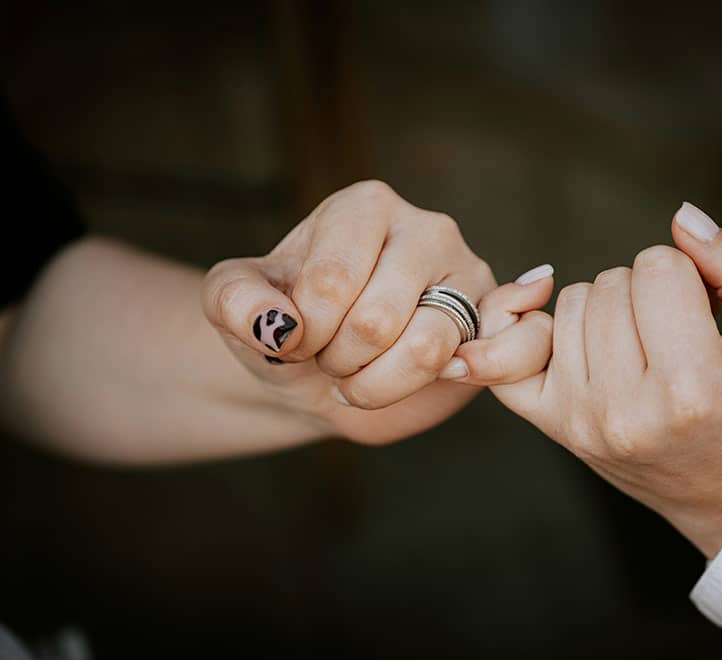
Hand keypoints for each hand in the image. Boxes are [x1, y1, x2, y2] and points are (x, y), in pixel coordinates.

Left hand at [202, 180, 551, 445]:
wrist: (320, 374)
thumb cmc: (285, 325)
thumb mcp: (232, 306)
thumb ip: (235, 303)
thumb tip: (279, 327)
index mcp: (365, 207)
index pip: (332, 281)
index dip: (303, 331)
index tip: (294, 334)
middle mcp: (427, 229)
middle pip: (376, 319)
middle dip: (338, 360)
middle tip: (330, 355)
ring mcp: (468, 276)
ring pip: (426, 346)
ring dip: (374, 382)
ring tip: (359, 370)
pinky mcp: (489, 326)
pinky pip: (464, 366)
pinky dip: (412, 389)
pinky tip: (398, 377)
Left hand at [487, 203, 721, 556]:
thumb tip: (681, 216)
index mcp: (691, 390)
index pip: (658, 268)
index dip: (688, 273)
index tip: (707, 308)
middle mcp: (625, 410)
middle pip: (609, 283)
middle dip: (648, 290)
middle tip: (676, 330)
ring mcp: (580, 419)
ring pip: (569, 303)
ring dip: (606, 307)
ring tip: (645, 343)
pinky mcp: (551, 423)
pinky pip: (504, 352)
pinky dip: (518, 322)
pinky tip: (542, 316)